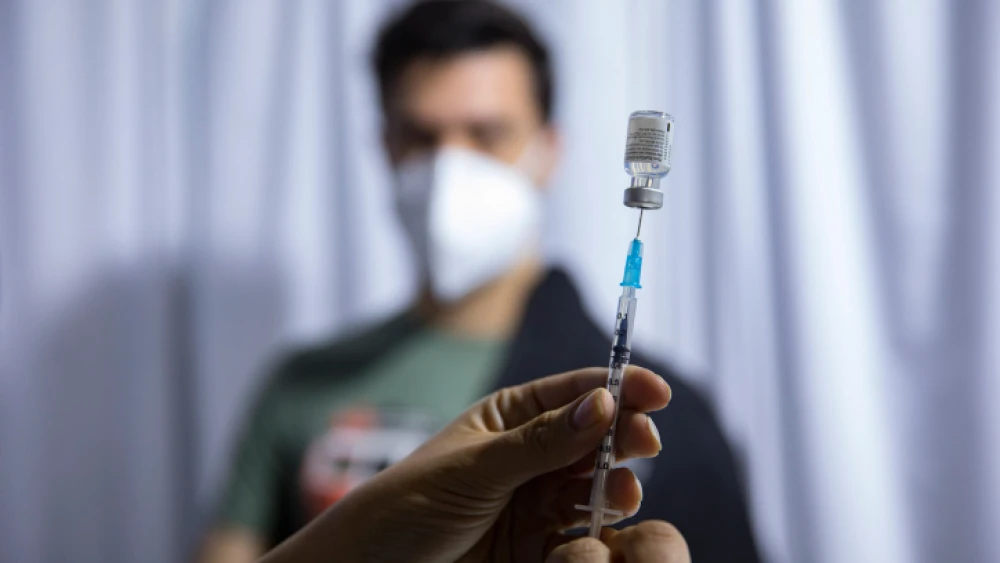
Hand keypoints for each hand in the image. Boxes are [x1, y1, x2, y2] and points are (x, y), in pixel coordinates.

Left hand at [261, 366, 674, 562]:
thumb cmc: (411, 501)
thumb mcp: (476, 466)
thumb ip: (542, 440)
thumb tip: (603, 402)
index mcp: (510, 417)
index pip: (574, 392)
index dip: (618, 386)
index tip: (656, 392)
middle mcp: (531, 453)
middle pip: (595, 436)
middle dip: (624, 436)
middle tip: (645, 443)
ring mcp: (537, 498)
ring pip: (595, 484)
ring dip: (616, 485)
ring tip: (622, 495)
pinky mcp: (540, 544)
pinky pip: (583, 529)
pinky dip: (600, 527)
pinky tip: (605, 525)